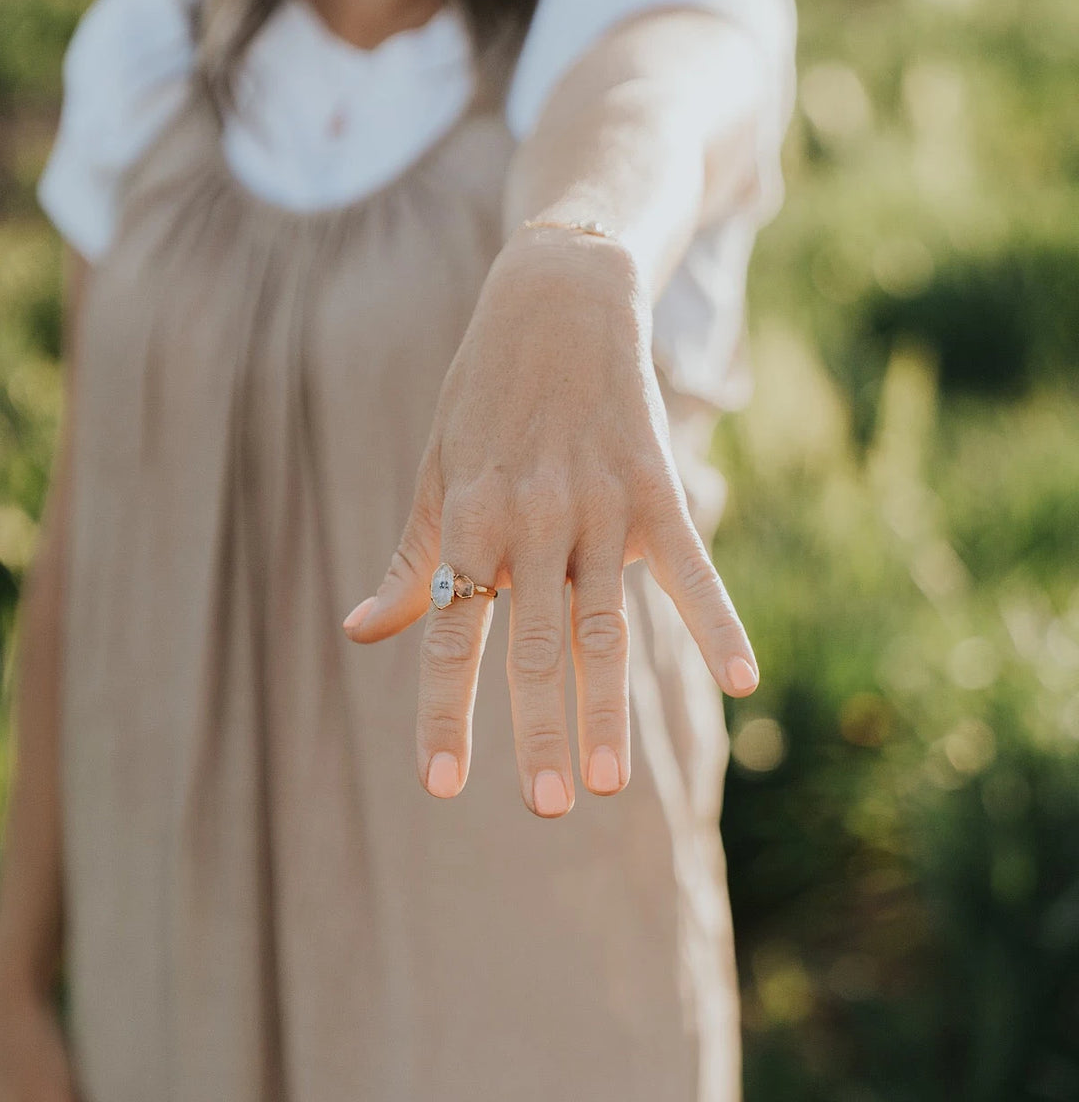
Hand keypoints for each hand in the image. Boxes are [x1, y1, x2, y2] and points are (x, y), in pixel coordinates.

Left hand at [343, 228, 757, 816]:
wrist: (555, 294)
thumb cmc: (482, 393)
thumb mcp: (433, 470)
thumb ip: (409, 558)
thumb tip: (359, 633)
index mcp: (468, 522)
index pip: (448, 634)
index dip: (444, 712)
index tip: (442, 787)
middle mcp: (528, 520)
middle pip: (531, 645)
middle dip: (538, 730)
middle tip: (549, 807)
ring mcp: (595, 504)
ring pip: (604, 623)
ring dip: (609, 705)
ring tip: (614, 782)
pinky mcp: (655, 484)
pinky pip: (689, 564)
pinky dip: (717, 619)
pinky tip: (742, 679)